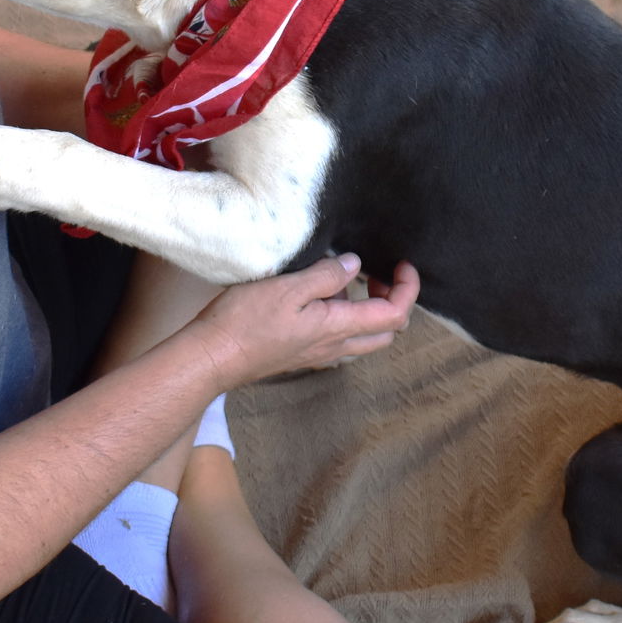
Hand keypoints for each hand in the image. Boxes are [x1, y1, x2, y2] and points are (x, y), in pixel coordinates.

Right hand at [189, 254, 417, 391]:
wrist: (213, 358)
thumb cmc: (245, 322)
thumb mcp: (288, 287)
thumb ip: (326, 275)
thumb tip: (355, 266)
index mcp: (338, 328)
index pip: (396, 315)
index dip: (408, 289)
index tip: (401, 265)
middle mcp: (335, 346)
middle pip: (386, 331)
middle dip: (393, 301)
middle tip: (377, 275)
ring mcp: (318, 354)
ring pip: (363, 337)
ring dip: (368, 310)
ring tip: (345, 281)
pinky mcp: (302, 354)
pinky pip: (338, 339)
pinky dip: (344, 317)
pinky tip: (319, 298)